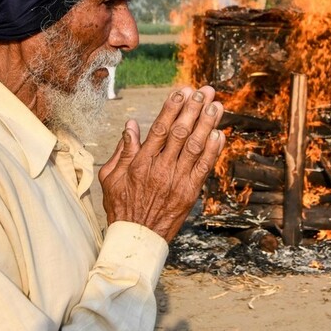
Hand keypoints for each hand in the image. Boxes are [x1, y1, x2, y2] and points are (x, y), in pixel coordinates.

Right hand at [97, 86, 224, 241]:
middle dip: (194, 109)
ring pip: (195, 146)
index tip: (183, 92)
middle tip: (205, 92)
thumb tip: (131, 126)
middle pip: (180, 132)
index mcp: (140, 163)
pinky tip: (219, 134)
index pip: (160, 129)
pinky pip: (204, 168)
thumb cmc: (122, 207)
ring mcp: (176, 181)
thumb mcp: (111, 177)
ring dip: (207, 124)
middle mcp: (160, 169)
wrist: (136, 239)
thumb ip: (123, 150)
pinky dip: (213, 150)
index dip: (173, 108)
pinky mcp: (189, 193)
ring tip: (217, 105)